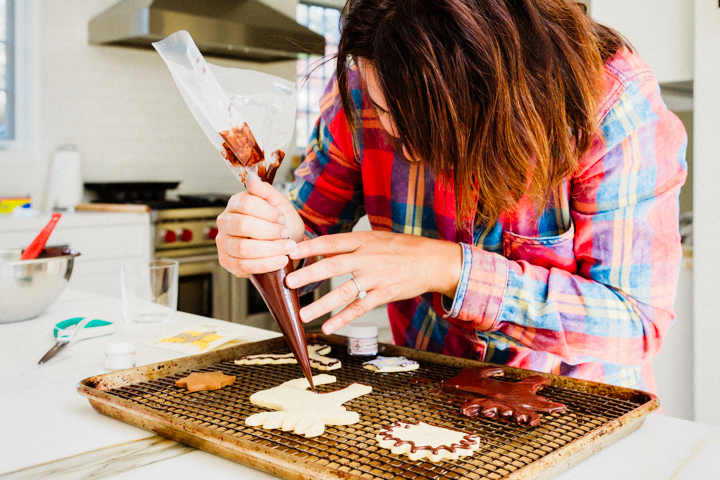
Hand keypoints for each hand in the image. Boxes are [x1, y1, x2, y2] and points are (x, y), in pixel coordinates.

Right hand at [216, 174, 304, 276]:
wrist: (284, 245)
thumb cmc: (280, 223)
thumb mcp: (278, 203)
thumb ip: (266, 191)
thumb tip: (252, 178)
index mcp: (235, 203)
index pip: (246, 203)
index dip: (268, 212)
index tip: (282, 218)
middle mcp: (225, 222)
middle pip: (243, 225)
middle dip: (270, 231)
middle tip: (286, 234)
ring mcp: (223, 243)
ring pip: (244, 248)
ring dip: (271, 249)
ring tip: (288, 248)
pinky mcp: (227, 262)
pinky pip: (244, 265)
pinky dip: (266, 264)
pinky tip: (281, 260)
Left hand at [286, 231, 461, 333]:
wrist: (433, 260)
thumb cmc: (402, 248)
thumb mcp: (375, 239)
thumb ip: (349, 245)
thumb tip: (321, 250)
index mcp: (363, 240)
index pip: (331, 242)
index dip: (309, 247)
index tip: (289, 250)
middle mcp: (368, 258)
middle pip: (333, 265)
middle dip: (309, 274)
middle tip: (289, 282)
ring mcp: (376, 277)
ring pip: (345, 291)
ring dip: (322, 304)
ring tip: (303, 314)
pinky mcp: (385, 294)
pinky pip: (360, 308)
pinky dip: (343, 319)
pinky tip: (328, 327)